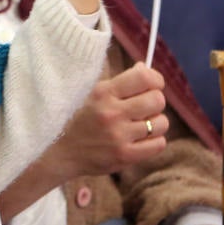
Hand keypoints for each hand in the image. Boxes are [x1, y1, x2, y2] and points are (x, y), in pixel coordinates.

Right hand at [56, 62, 168, 176]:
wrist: (62, 152)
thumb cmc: (81, 119)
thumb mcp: (93, 94)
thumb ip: (121, 82)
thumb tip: (146, 68)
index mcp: (103, 92)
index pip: (144, 77)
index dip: (155, 79)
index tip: (152, 85)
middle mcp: (112, 113)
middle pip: (157, 100)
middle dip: (155, 102)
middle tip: (145, 108)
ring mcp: (118, 136)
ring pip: (161, 123)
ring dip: (155, 123)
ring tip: (142, 125)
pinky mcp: (124, 156)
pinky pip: (159, 144)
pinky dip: (154, 141)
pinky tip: (141, 140)